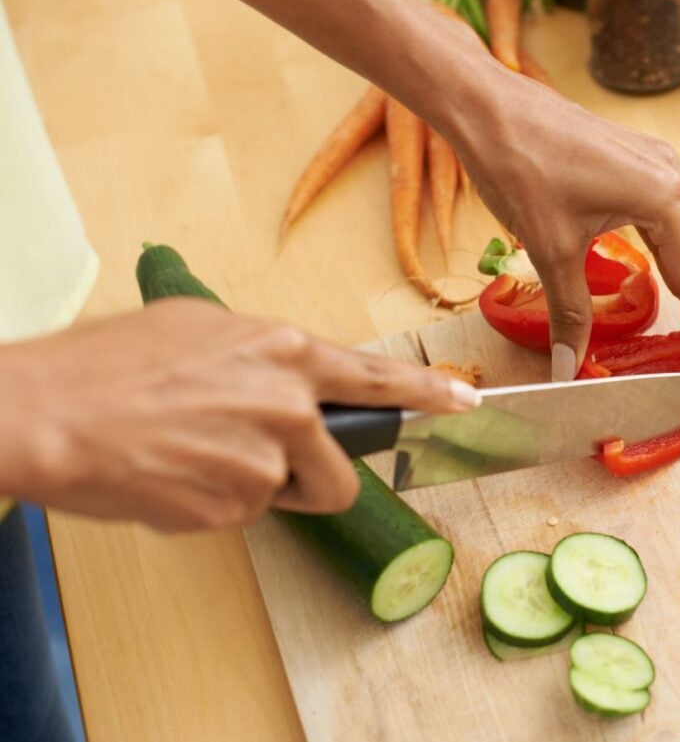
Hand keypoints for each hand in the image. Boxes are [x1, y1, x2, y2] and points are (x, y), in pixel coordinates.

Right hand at [0, 299, 478, 530]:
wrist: (46, 412)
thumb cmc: (107, 365)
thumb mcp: (198, 330)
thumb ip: (261, 356)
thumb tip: (287, 380)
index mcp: (284, 351)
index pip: (377, 377)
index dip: (426, 393)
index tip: (465, 404)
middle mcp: (289, 405)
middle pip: (336, 472)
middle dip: (308, 480)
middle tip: (253, 463)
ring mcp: (264, 460)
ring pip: (280, 497)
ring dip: (247, 490)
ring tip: (188, 455)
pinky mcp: (233, 507)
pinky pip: (237, 517)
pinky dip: (207, 505)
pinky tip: (166, 474)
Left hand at [233, 0, 679, 379]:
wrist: (488, 108)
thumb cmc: (519, 168)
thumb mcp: (549, 249)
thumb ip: (570, 312)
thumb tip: (568, 366)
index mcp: (660, 197)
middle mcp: (670, 174)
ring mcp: (656, 159)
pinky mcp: (636, 154)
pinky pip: (676, 202)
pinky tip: (664, 262)